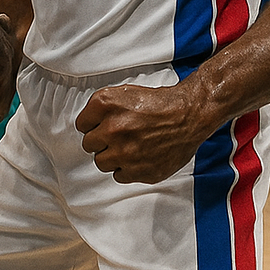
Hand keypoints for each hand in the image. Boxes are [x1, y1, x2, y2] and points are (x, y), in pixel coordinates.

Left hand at [75, 81, 209, 183]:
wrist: (189, 115)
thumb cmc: (160, 104)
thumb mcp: (125, 93)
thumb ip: (102, 109)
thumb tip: (88, 126)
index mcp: (106, 105)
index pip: (81, 125)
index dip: (93, 125)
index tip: (103, 126)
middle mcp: (113, 129)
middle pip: (89, 145)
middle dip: (102, 141)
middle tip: (120, 136)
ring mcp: (125, 152)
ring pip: (101, 162)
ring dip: (113, 156)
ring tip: (130, 146)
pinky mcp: (139, 171)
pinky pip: (119, 176)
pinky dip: (127, 169)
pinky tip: (139, 156)